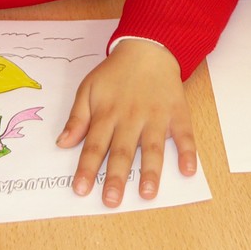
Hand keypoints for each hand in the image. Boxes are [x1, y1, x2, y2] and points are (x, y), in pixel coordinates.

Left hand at [58, 39, 194, 207]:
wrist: (148, 48)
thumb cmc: (115, 72)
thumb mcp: (88, 88)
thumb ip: (77, 117)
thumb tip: (62, 143)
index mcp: (107, 113)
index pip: (94, 146)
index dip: (87, 168)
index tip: (80, 189)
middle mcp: (131, 117)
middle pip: (122, 151)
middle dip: (116, 177)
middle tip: (112, 200)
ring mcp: (156, 116)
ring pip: (153, 147)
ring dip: (150, 171)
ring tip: (147, 193)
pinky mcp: (177, 112)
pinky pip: (184, 134)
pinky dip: (187, 152)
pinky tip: (187, 170)